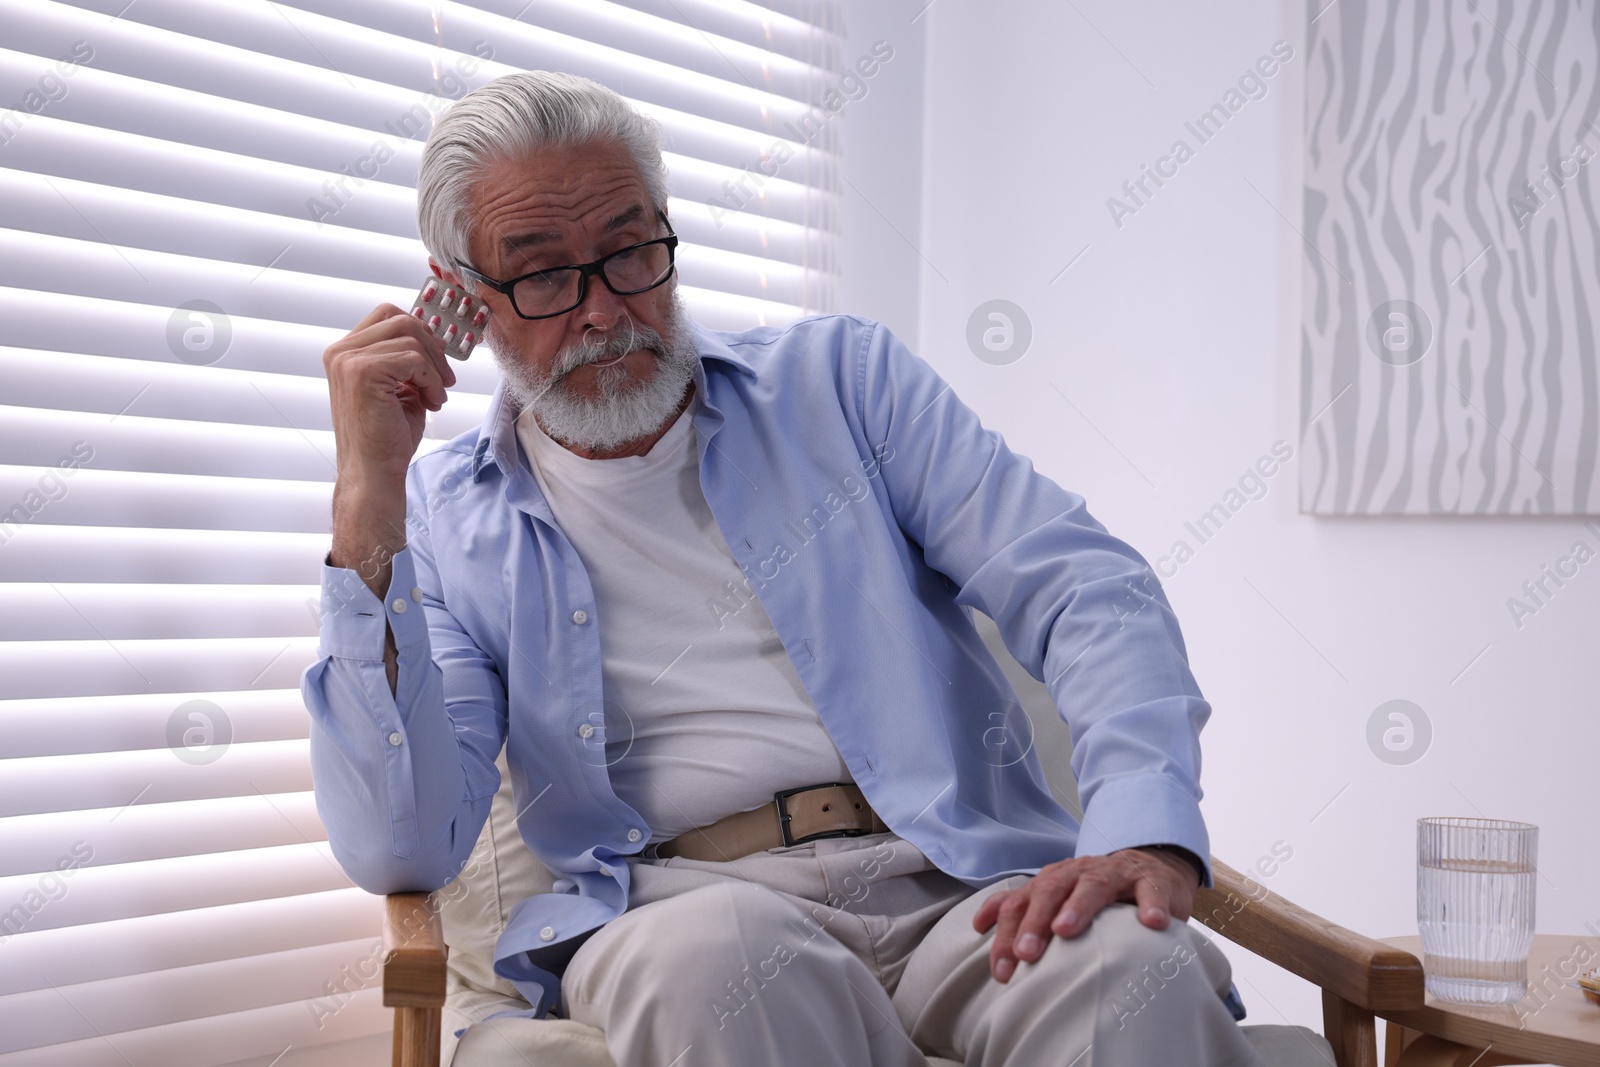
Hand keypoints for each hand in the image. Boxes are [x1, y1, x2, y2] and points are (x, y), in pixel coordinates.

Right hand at [323, 301, 457, 486]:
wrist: (374, 472)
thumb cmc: (387, 436)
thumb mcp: (399, 387)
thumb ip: (407, 359)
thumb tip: (433, 336)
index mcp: (344, 352)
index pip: (387, 315)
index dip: (419, 333)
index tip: (435, 362)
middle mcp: (340, 351)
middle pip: (400, 320)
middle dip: (432, 347)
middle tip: (445, 379)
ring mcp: (348, 360)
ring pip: (411, 338)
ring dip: (434, 368)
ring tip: (435, 396)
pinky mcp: (363, 372)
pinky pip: (413, 359)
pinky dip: (431, 380)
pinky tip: (432, 402)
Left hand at [971, 847, 1199, 982]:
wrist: (1149, 867)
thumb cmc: (1096, 890)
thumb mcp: (1055, 895)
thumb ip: (1022, 908)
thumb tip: (978, 925)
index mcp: (1052, 880)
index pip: (1020, 903)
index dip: (1007, 934)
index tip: (1001, 971)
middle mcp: (1078, 873)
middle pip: (1050, 890)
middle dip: (1034, 921)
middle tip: (1026, 952)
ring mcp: (1115, 873)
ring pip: (1093, 886)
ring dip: (1078, 907)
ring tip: (1066, 930)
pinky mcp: (1151, 880)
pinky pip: (1151, 890)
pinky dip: (1150, 905)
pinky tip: (1151, 923)